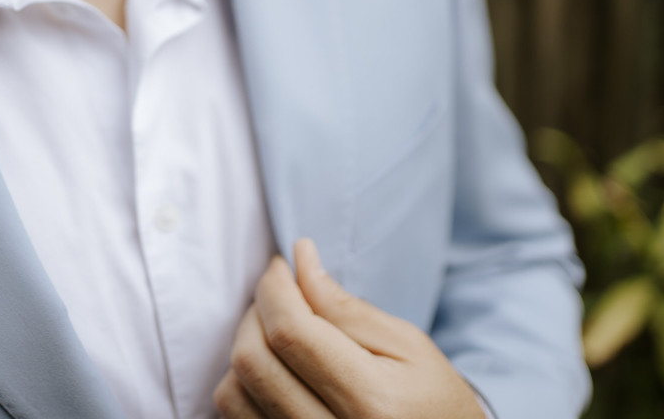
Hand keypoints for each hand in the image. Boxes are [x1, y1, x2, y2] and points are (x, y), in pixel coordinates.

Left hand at [213, 239, 486, 418]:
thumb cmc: (432, 399)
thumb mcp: (407, 345)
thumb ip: (346, 307)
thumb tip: (300, 259)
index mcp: (371, 401)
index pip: (290, 333)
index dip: (275, 288)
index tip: (281, 265)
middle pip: (252, 361)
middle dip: (255, 312)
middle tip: (281, 294)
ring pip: (231, 392)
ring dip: (245, 347)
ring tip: (278, 331)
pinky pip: (234, 417)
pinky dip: (241, 383)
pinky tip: (274, 368)